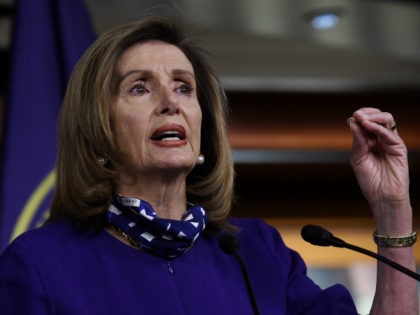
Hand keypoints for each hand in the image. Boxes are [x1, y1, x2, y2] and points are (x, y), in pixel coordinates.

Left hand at [347, 108, 410, 231]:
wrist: (382, 197)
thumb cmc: (370, 181)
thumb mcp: (358, 158)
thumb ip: (357, 140)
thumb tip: (352, 121)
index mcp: (369, 142)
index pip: (365, 122)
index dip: (359, 117)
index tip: (351, 117)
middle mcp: (380, 140)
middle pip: (377, 117)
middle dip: (366, 113)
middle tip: (357, 114)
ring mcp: (390, 142)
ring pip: (387, 120)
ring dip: (373, 116)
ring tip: (362, 118)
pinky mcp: (399, 148)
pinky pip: (390, 133)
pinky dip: (378, 127)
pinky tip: (368, 126)